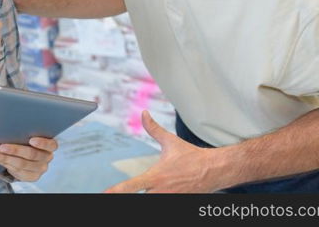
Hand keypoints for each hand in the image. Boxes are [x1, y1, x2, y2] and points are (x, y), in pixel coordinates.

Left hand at [0, 137, 57, 181]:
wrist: (28, 156)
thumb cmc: (28, 141)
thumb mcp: (30, 135)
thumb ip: (26, 132)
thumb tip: (9, 125)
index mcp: (50, 146)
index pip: (51, 144)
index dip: (42, 143)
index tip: (31, 140)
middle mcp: (47, 158)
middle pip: (32, 155)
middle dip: (15, 150)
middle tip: (1, 146)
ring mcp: (40, 169)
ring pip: (22, 164)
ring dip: (6, 158)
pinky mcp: (32, 177)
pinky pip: (18, 172)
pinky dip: (6, 164)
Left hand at [105, 111, 219, 192]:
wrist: (213, 170)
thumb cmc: (191, 156)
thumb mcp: (170, 142)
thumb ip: (153, 129)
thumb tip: (143, 113)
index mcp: (156, 176)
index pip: (132, 186)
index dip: (117, 191)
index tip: (105, 194)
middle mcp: (161, 191)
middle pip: (139, 200)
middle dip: (127, 198)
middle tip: (112, 196)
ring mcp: (169, 200)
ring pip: (150, 203)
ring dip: (145, 198)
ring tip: (127, 197)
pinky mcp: (177, 203)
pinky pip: (163, 205)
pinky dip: (156, 200)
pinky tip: (154, 195)